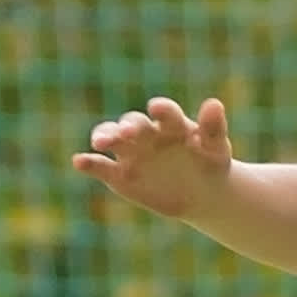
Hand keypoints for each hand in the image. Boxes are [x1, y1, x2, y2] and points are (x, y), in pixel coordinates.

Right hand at [69, 94, 240, 224]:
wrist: (202, 193)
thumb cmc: (211, 163)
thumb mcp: (217, 148)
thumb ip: (214, 127)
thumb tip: (214, 103)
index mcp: (171, 123)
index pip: (164, 112)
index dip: (161, 110)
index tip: (157, 108)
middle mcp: (146, 133)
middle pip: (132, 123)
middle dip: (128, 126)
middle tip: (126, 131)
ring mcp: (130, 152)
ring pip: (111, 138)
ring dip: (103, 136)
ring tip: (99, 142)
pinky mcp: (119, 175)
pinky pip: (101, 167)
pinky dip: (89, 163)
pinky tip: (79, 161)